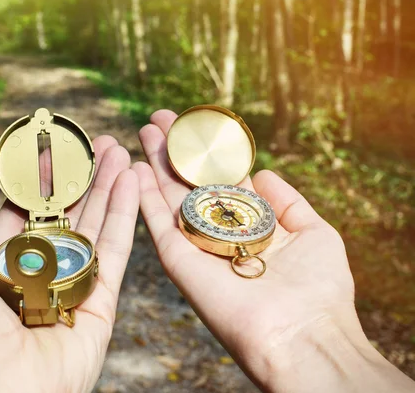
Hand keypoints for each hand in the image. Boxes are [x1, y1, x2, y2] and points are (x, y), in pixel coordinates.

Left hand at [0, 136, 138, 392]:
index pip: (23, 215)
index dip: (38, 182)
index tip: (52, 153)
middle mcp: (35, 276)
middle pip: (65, 216)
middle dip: (82, 179)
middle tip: (97, 145)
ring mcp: (69, 290)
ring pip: (94, 229)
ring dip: (109, 188)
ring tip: (120, 152)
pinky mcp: (99, 306)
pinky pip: (115, 253)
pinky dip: (125, 214)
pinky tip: (131, 179)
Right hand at [133, 110, 414, 391]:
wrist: (301, 334)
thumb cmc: (318, 288)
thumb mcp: (314, 232)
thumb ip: (287, 201)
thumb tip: (261, 172)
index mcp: (248, 225)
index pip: (222, 180)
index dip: (208, 152)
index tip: (195, 125)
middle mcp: (218, 233)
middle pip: (190, 184)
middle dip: (175, 150)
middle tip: (158, 119)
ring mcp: (196, 245)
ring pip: (168, 198)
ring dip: (154, 164)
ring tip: (144, 131)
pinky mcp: (179, 260)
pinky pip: (157, 223)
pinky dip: (143, 195)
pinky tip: (135, 167)